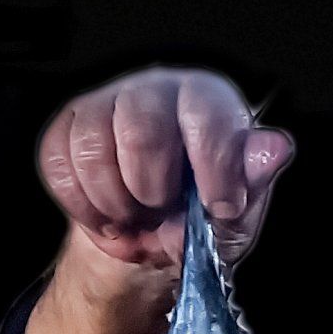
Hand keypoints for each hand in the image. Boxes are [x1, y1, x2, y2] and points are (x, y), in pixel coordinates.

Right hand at [36, 67, 294, 285]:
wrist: (150, 243)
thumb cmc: (201, 222)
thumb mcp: (236, 216)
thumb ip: (252, 183)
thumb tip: (273, 148)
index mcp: (206, 103)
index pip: (204, 112)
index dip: (212, 165)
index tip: (218, 206)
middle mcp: (155, 90)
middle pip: (141, 128)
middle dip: (152, 190)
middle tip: (163, 211)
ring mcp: (106, 104)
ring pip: (92, 146)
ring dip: (115, 202)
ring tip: (135, 218)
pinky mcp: (67, 128)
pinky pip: (59, 164)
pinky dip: (83, 206)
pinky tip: (107, 214)